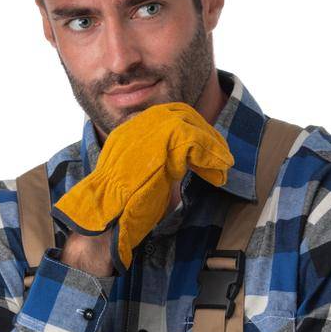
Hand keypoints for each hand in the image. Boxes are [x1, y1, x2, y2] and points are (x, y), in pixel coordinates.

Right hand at [53, 101, 232, 268]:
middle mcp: (137, 125)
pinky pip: (194, 141)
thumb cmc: (122, 207)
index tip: (206, 150)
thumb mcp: (142, 177)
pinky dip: (211, 157)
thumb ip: (160, 162)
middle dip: (206, 135)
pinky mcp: (160, 143)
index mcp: (130, 132)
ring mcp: (147, 131)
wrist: (106, 217)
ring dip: (212, 148)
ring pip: (191, 127)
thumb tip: (188, 159)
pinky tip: (218, 173)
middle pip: (182, 114)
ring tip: (224, 167)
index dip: (191, 129)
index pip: (168, 114)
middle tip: (222, 157)